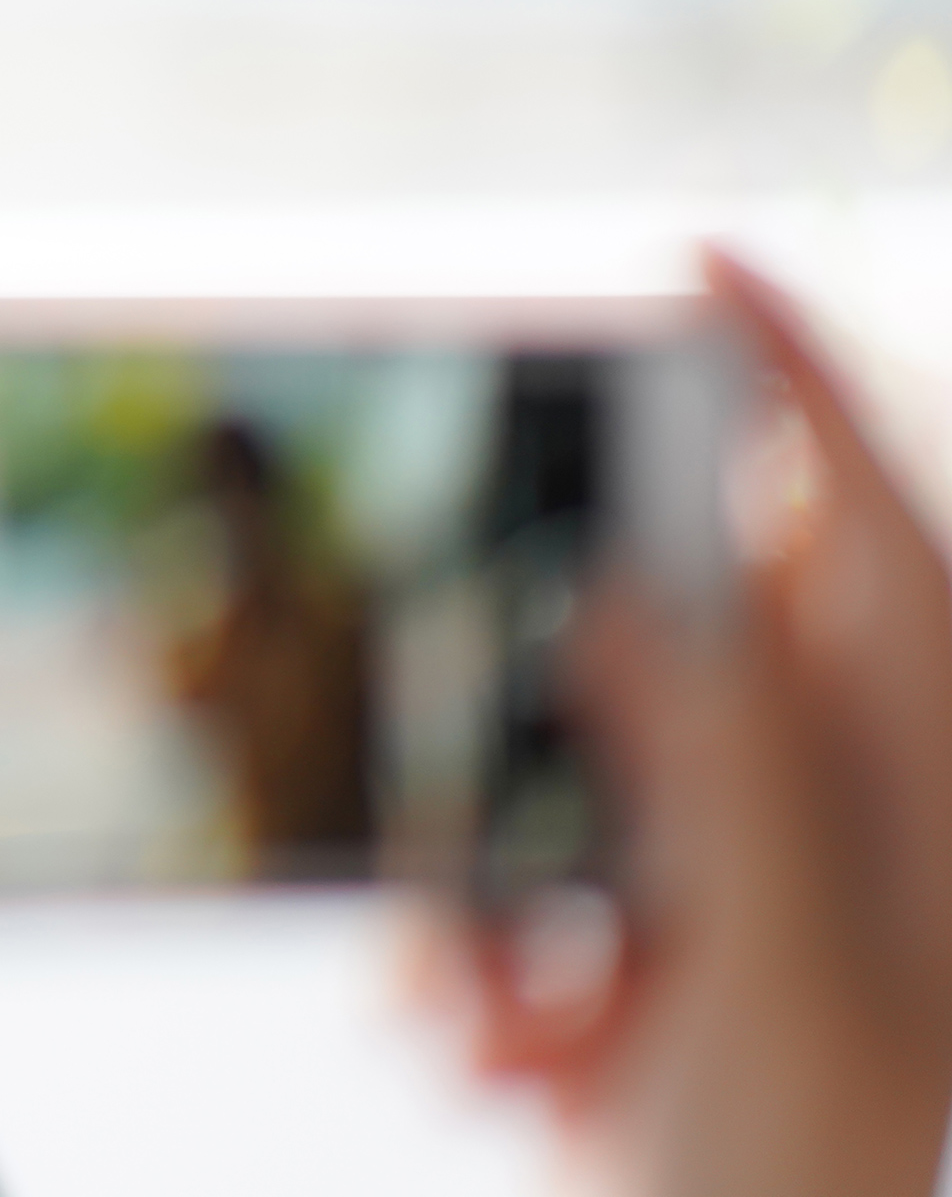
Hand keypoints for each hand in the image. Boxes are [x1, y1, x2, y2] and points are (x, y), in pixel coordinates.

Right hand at [434, 255, 951, 1196]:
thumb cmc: (823, 1190)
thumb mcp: (782, 982)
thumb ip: (723, 769)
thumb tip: (630, 593)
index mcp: (926, 777)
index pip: (869, 515)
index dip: (786, 372)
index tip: (686, 257)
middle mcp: (847, 808)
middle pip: (675, 625)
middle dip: (529, 706)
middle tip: (456, 781)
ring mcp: (753, 886)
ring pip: (566, 770)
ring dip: (483, 878)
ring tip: (490, 1014)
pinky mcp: (662, 963)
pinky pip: (527, 891)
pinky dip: (482, 966)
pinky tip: (503, 1062)